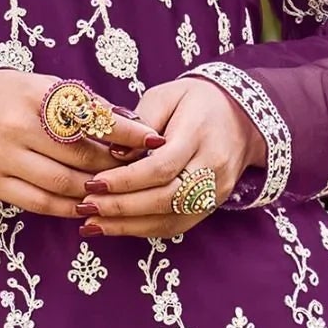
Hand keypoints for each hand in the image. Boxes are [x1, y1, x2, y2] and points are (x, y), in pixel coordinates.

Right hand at [0, 67, 160, 216]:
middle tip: (139, 170)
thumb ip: (83, 105)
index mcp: (36, 96)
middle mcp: (19, 127)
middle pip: (82, 156)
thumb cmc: (8, 97)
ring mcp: (5, 159)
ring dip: (96, 191)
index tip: (154, 139)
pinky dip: (69, 207)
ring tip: (116, 191)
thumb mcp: (43, 86)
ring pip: (64, 184)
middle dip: (116, 166)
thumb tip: (131, 122)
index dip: (127, 131)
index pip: (92, 117)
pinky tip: (87, 205)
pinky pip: (41, 203)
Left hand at [79, 75, 264, 237]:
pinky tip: (114, 227)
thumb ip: (139, 124)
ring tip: (91, 224)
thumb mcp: (165, 97)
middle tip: (85, 207)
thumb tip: (113, 155)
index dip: (125, 180)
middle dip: (122, 206)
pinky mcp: (211, 206)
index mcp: (199, 134)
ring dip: (127, 226)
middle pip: (166, 198)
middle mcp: (212, 167)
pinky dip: (142, 230)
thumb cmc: (194, 101)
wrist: (241, 117)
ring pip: (170, 219)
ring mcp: (215, 191)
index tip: (92, 183)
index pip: (161, 166)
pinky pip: (175, 226)